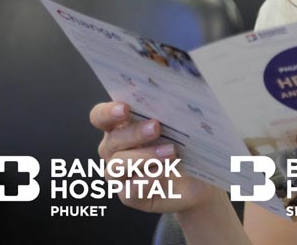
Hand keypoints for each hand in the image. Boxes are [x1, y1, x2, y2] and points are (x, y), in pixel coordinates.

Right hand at [90, 101, 220, 213]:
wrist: (196, 180)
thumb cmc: (183, 146)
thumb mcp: (177, 127)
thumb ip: (167, 114)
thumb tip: (172, 99)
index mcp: (119, 126)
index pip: (100, 117)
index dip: (107, 112)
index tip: (124, 108)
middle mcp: (114, 150)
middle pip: (112, 140)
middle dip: (134, 133)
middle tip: (156, 127)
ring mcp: (118, 175)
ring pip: (118, 165)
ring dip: (144, 157)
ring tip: (170, 152)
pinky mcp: (129, 195)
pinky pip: (130, 190)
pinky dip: (146, 180)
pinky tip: (162, 173)